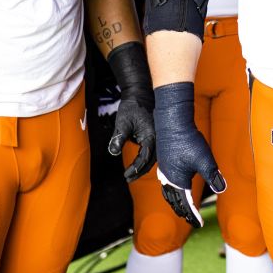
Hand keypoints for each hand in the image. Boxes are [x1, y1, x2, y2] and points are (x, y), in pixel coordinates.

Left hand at [106, 42, 156, 181]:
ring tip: (133, 174)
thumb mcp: (122, 122)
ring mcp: (159, 137)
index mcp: (152, 136)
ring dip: (144, 166)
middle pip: (151, 161)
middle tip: (128, 179)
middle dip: (140, 171)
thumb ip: (118, 138)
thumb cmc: (132, 107)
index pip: (145, 158)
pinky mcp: (157, 135)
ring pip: (154, 157)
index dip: (135, 169)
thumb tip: (113, 152)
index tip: (126, 175)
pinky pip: (154, 151)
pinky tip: (140, 164)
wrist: (140, 93)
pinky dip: (147, 159)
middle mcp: (158, 138)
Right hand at [154, 82, 224, 227]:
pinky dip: (170, 191)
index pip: (185, 205)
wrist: (172, 122)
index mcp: (177, 182)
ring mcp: (164, 170)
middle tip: (191, 219)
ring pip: (167, 193)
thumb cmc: (188, 141)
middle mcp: (168, 179)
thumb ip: (214, 176)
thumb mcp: (205, 160)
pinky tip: (175, 185)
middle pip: (174, 202)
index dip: (193, 215)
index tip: (199, 224)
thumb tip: (222, 189)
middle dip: (183, 212)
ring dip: (175, 202)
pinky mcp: (164, 161)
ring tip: (181, 207)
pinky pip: (165, 183)